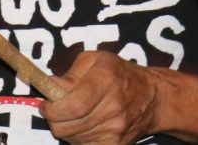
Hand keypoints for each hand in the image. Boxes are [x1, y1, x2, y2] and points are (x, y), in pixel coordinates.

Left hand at [38, 50, 164, 144]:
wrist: (152, 98)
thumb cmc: (119, 73)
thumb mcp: (95, 60)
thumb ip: (71, 73)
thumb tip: (51, 86)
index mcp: (105, 80)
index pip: (73, 106)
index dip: (52, 108)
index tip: (45, 104)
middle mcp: (112, 108)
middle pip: (68, 127)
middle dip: (53, 119)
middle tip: (54, 109)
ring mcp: (116, 130)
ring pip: (73, 139)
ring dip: (65, 128)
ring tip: (71, 115)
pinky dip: (77, 138)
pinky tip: (82, 125)